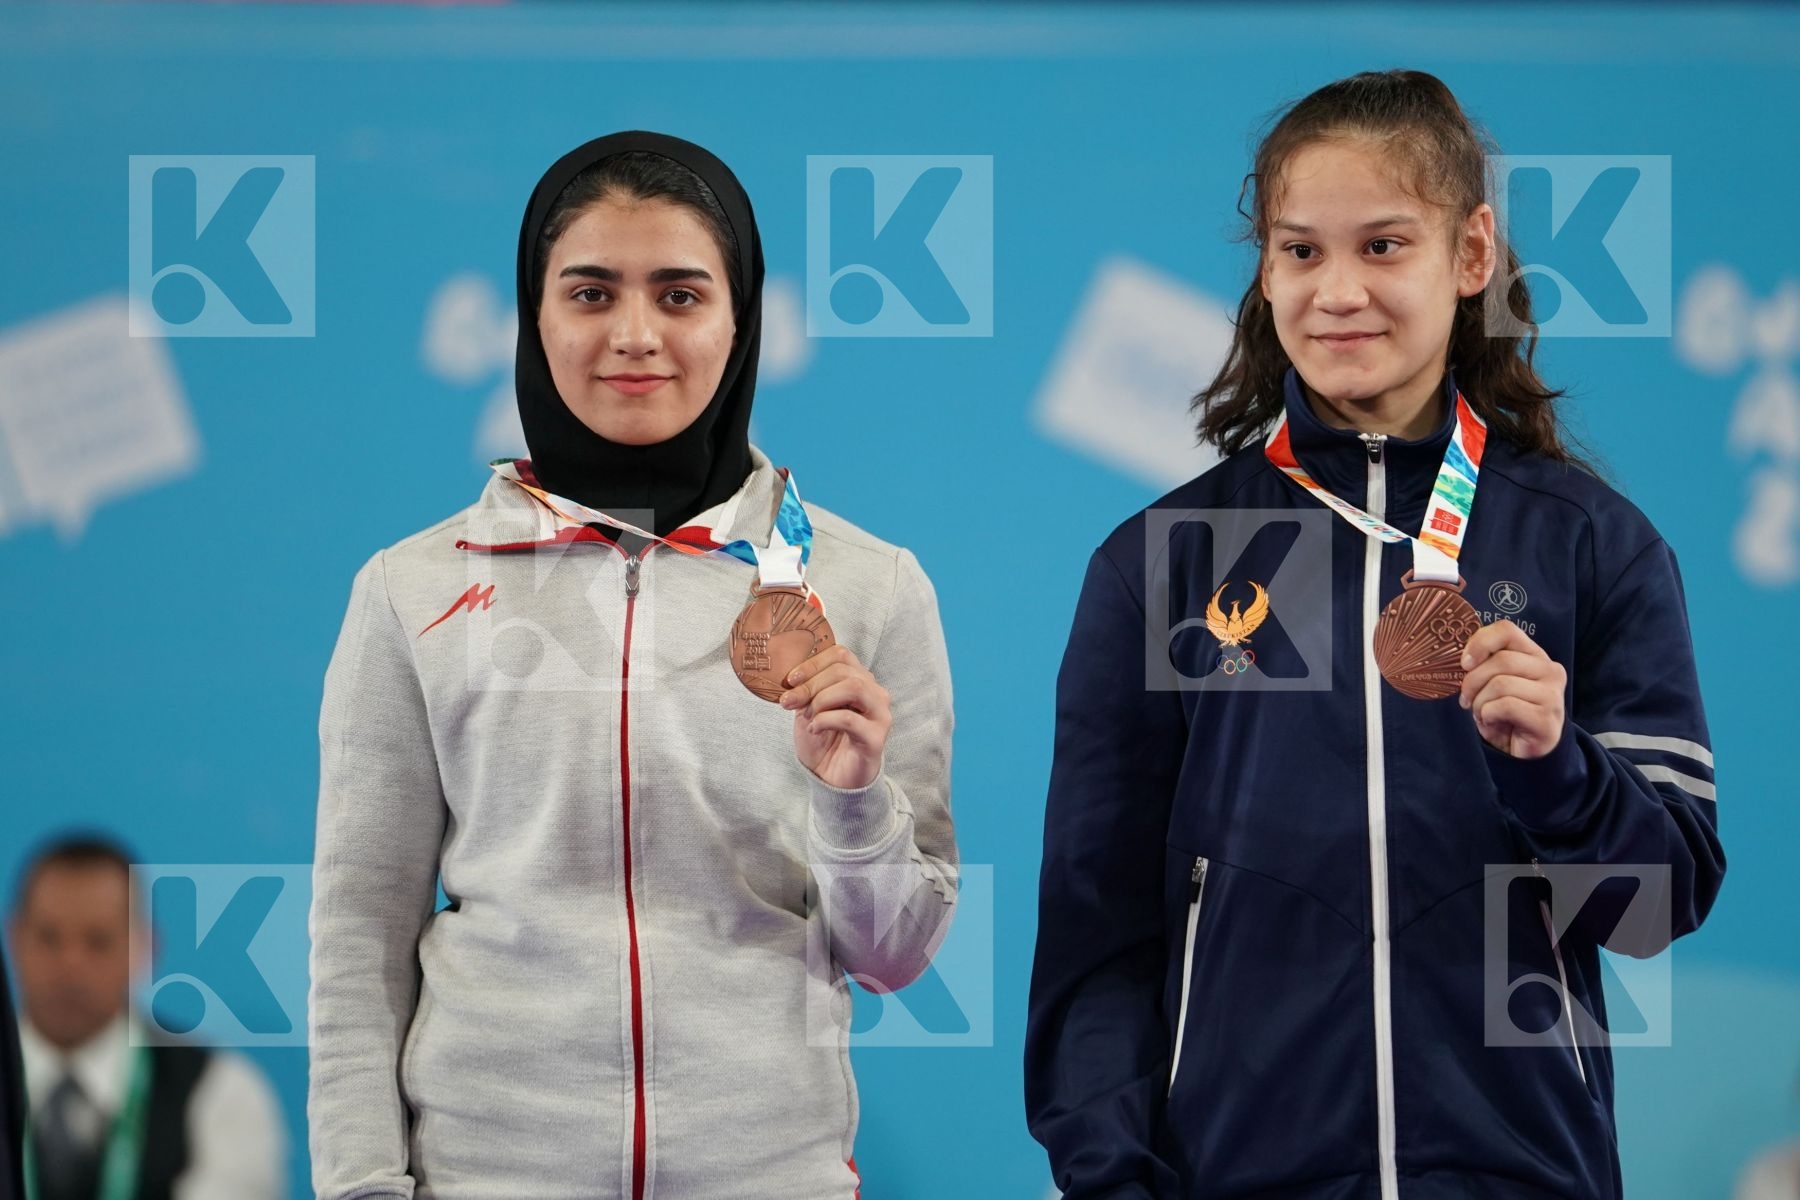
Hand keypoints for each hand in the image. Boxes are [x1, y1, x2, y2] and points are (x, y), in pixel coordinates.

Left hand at [780, 644, 890, 790]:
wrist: (832, 778)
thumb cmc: (823, 740)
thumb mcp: (808, 709)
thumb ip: (806, 690)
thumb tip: (792, 678)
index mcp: (859, 680)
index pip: (841, 655)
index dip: (813, 663)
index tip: (790, 680)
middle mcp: (875, 693)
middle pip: (844, 671)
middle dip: (811, 684)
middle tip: (790, 701)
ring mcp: (880, 715)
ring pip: (854, 687)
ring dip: (822, 699)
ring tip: (808, 715)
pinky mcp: (876, 737)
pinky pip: (850, 718)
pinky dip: (825, 720)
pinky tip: (814, 729)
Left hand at [1459, 619, 1565, 758]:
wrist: (1525, 752)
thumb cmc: (1506, 715)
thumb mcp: (1493, 683)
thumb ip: (1485, 664)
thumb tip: (1465, 659)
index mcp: (1535, 656)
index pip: (1507, 631)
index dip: (1480, 643)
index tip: (1464, 663)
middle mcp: (1549, 670)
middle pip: (1500, 660)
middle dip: (1473, 682)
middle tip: (1467, 700)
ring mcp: (1552, 694)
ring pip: (1500, 684)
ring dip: (1480, 702)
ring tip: (1483, 714)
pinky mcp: (1547, 718)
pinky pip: (1504, 706)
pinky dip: (1488, 715)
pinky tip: (1493, 723)